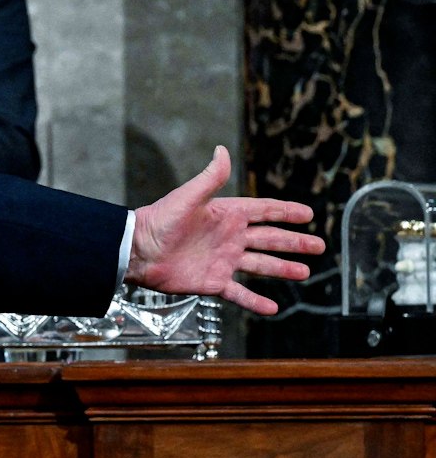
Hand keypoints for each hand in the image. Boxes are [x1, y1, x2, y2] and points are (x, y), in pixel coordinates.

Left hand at [127, 147, 319, 313]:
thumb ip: (209, 177)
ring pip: (261, 265)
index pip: (264, 211)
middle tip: (319, 246)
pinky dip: (256, 301)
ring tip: (304, 272)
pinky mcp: (213, 282)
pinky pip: (240, 293)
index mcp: (226, 215)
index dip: (286, 212)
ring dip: (283, 269)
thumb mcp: (188, 197)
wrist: (138, 251)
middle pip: (270, 239)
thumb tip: (221, 150)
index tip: (308, 214)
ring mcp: (223, 261)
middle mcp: (229, 238)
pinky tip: (273, 308)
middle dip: (295, 242)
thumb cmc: (159, 220)